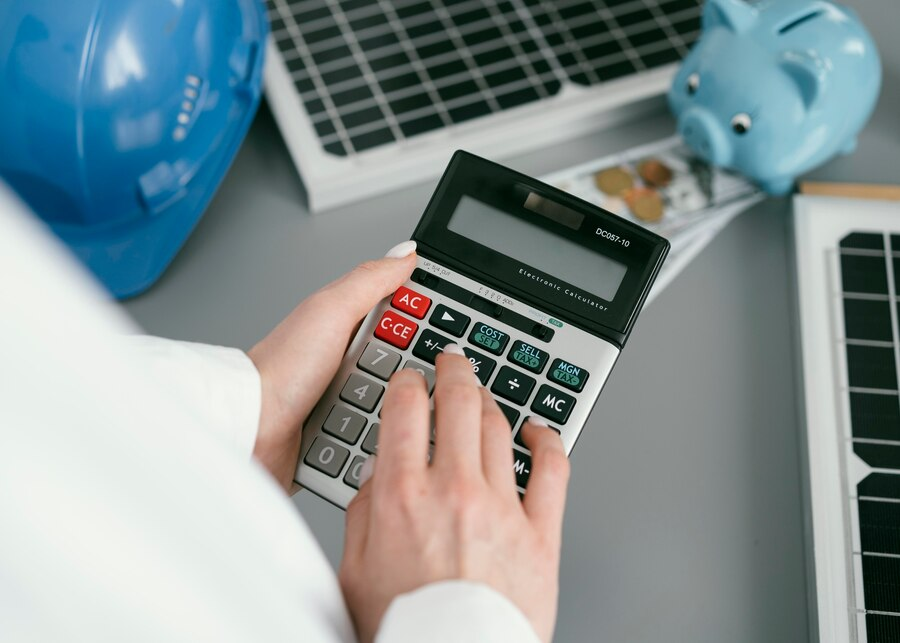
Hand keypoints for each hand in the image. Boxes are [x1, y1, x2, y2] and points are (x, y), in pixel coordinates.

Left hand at [247, 241, 416, 490]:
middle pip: (410, 366)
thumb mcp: (331, 312)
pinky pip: (382, 436)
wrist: (251, 428)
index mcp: (351, 325)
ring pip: (401, 405)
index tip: (447, 334)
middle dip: (413, 378)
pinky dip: (383, 439)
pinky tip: (376, 437)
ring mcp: (350, 400)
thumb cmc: (279, 370)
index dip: (431, 324)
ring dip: (397, 412)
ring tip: (377, 411)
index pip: (409, 318)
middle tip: (395, 381)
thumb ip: (370, 280)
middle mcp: (352, 361)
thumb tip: (405, 251)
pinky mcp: (348, 436)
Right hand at [339, 345, 570, 642]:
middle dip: (454, 371)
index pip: (406, 409)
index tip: (410, 380)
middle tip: (452, 362)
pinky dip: (547, 440)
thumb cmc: (405, 630)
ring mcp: (502, 508)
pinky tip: (539, 431)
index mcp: (403, 496)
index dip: (408, 382)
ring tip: (483, 393)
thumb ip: (362, 514)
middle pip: (458, 403)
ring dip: (490, 399)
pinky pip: (554, 469)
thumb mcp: (354, 572)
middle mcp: (454, 491)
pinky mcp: (540, 533)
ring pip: (500, 427)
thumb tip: (376, 477)